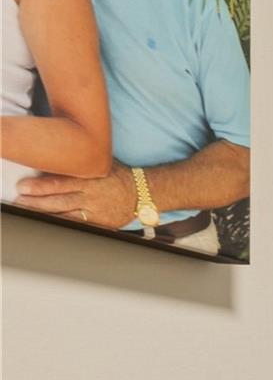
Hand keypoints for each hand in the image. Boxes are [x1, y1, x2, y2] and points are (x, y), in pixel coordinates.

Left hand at [12, 166, 138, 228]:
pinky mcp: (101, 223)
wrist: (144, 194)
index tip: (24, 186)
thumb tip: (54, 155)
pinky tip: (49, 221)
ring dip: (45, 213)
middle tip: (20, 200)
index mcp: (92, 179)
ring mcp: (96, 211)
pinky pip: (79, 224)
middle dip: (38, 201)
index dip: (42, 186)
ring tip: (27, 209)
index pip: (63, 183)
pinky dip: (62, 223)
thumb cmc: (119, 176)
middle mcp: (93, 196)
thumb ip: (80, 163)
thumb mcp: (102, 164)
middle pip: (61, 200)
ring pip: (66, 214)